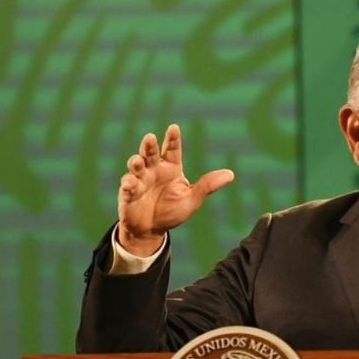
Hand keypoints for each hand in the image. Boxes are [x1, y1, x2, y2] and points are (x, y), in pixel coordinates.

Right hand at [117, 124, 233, 255]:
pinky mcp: (128, 193)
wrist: (152, 230)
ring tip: (137, 161)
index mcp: (171, 168)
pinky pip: (127, 186)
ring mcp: (139, 180)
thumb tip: (231, 174)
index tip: (174, 128)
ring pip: (136, 166)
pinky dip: (128, 184)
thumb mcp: (192, 199)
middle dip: (149, 145)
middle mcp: (154, 170)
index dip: (172, 139)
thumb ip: (208, 186)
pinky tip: (130, 184)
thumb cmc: (172, 212)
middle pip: (151, 153)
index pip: (172, 150)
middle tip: (150, 138)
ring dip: (135, 162)